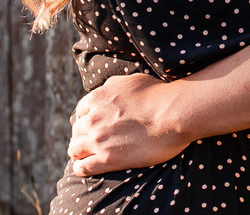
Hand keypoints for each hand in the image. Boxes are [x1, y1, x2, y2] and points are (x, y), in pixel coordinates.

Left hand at [68, 73, 189, 175]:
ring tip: (83, 157)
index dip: (86, 120)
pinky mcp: (107, 159)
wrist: (174, 113)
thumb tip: (106, 88)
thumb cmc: (159, 94)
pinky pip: (82, 167)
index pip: (80, 112)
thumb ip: (112, 85)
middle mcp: (93, 119)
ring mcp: (98, 140)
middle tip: (89, 143)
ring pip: (75, 149)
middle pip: (76, 131)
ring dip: (78, 153)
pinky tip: (84, 168)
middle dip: (82, 136)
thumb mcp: (130, 80)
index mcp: (97, 98)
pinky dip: (81, 168)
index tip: (92, 127)